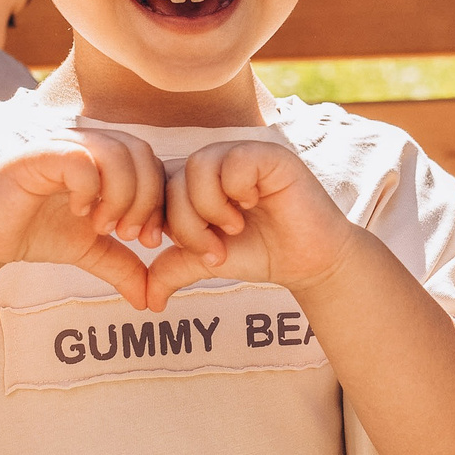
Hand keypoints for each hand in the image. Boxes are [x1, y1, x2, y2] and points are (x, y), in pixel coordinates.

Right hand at [0, 128, 168, 308]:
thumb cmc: (34, 234)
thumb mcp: (90, 251)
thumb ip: (123, 266)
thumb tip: (154, 301)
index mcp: (103, 158)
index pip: (153, 164)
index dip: (159, 202)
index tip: (146, 241)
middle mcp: (85, 143)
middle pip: (142, 154)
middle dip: (146, 200)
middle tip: (128, 236)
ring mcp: (61, 145)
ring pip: (116, 154)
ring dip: (121, 197)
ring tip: (102, 227)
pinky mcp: (36, 155)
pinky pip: (80, 160)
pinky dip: (89, 189)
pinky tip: (77, 212)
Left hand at [149, 139, 360, 307]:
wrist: (308, 261)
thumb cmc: (260, 253)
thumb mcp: (206, 261)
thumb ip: (173, 268)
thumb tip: (147, 300)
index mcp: (194, 180)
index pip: (153, 186)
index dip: (152, 215)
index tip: (160, 244)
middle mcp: (214, 161)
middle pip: (173, 179)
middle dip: (186, 225)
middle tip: (214, 250)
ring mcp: (241, 154)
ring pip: (198, 167)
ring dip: (209, 209)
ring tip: (233, 228)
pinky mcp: (268, 155)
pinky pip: (234, 161)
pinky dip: (237, 191)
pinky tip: (254, 205)